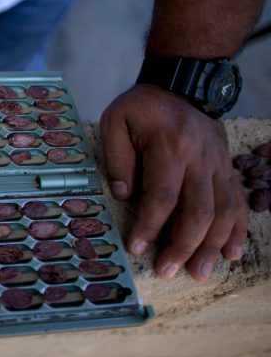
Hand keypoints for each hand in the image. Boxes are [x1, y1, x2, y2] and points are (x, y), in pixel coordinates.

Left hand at [100, 84, 247, 280]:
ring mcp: (219, 164)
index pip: (162, 196)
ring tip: (199, 272)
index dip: (150, 226)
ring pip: (224, 211)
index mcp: (170, 147)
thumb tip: (122, 195)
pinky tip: (231, 253)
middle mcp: (200, 159)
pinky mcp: (227, 168)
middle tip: (168, 271)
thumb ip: (117, 159)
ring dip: (212, 246)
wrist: (182, 84)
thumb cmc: (142, 106)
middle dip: (183, 246)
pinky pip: (238, 202)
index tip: (137, 248)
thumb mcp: (117, 121)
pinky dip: (237, 230)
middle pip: (198, 210)